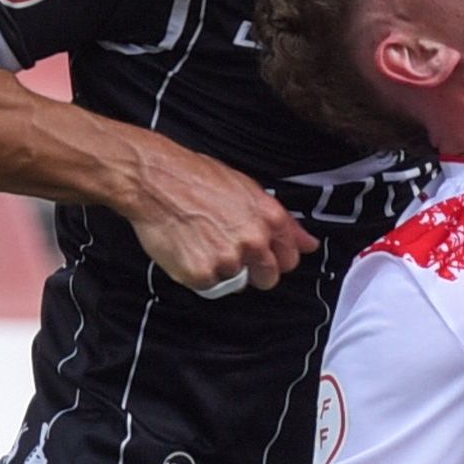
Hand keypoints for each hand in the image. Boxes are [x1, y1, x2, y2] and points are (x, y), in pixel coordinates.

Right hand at [125, 135, 317, 295]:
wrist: (154, 179)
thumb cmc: (195, 177)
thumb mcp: (247, 189)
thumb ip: (281, 222)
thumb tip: (309, 244)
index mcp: (269, 218)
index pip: (290, 258)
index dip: (275, 258)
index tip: (261, 254)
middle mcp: (254, 241)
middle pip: (268, 278)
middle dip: (253, 271)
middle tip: (227, 250)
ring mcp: (229, 260)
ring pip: (234, 282)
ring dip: (220, 269)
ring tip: (201, 241)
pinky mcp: (203, 274)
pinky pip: (208, 286)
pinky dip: (197, 273)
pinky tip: (188, 248)